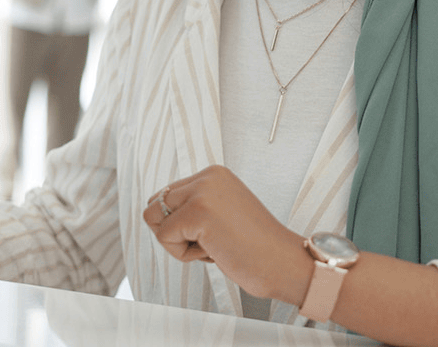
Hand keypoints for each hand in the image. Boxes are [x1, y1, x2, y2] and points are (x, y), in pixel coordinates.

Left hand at [142, 165, 311, 304]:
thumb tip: (153, 209)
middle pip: (154, 206)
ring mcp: (202, 192)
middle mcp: (207, 176)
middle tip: (211, 241)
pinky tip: (215, 251)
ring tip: (214, 245)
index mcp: (213, 174)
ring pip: (155, 221)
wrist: (283, 263)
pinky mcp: (198, 212)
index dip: (182, 225)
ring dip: (179, 243)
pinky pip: (165, 238)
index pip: (166, 197)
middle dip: (175, 232)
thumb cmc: (254, 247)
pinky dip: (185, 255)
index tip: (216, 232)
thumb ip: (193, 204)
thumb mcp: (221, 212)